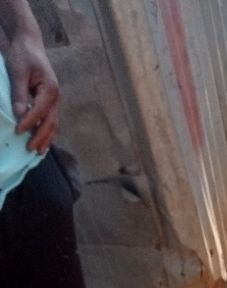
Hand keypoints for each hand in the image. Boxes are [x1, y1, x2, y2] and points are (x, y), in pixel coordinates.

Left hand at [5, 33, 59, 152]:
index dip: (29, 123)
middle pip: (50, 123)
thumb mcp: (18, 73)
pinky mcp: (49, 101)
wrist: (30, 43)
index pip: (40, 111)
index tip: (18, 132)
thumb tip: (20, 114)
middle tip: (29, 149)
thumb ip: (19, 94)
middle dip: (40, 137)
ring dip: (46, 139)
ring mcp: (54, 100)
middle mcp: (55, 97)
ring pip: (53, 124)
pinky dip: (46, 132)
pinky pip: (50, 120)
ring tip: (38, 152)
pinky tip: (42, 141)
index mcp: (50, 90)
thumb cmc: (23, 55)